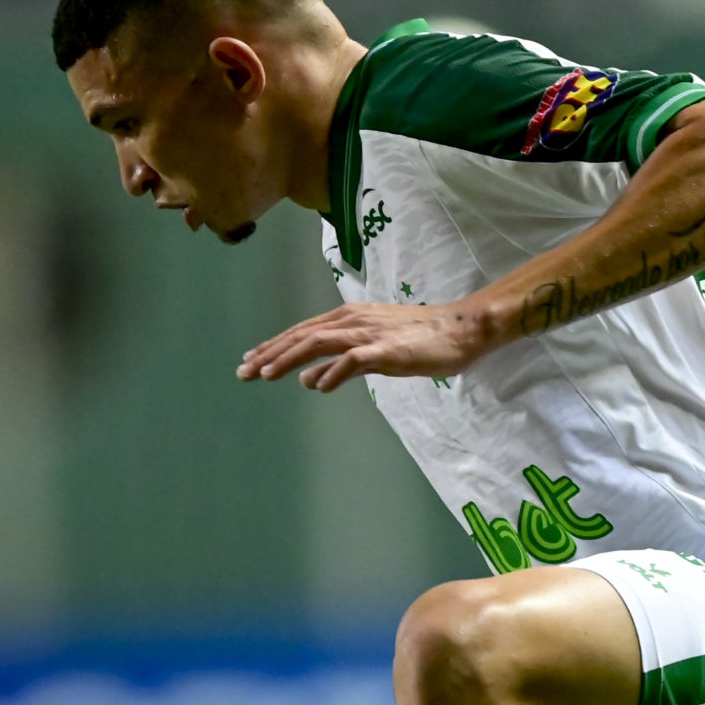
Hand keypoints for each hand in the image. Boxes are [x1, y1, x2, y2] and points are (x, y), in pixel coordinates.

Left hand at [238, 299, 502, 391]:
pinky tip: (316, 385)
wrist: (461, 329)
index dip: (274, 346)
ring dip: (289, 359)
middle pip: (302, 336)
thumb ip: (341, 362)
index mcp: (348, 319)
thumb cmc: (421, 339)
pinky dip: (332, 371)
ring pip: (318, 344)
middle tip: (243, 372)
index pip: (302, 332)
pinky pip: (353, 360)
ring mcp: (369, 334)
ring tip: (265, 375)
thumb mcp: (374, 351)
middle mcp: (352, 321)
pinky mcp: (387, 349)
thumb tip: (308, 379)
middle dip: (270, 354)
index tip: (250, 361)